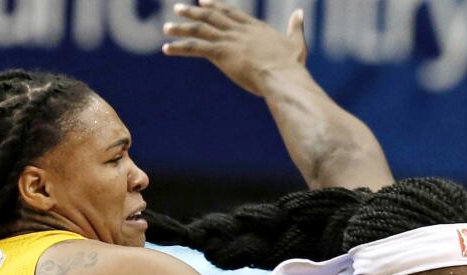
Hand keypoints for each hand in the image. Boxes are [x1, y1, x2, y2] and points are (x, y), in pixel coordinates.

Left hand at [163, 0, 307, 95]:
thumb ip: (296, 28)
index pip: (231, 13)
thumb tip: (300, 12)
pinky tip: (166, 48)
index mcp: (254, 28)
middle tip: (179, 9)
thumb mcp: (296, 43)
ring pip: (199, 30)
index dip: (216, 7)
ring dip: (181, 28)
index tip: (203, 2)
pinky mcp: (220, 53)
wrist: (281, 75)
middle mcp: (238, 31)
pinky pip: (195, 48)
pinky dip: (179, 47)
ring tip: (165, 27)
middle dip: (194, 12)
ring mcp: (228, 40)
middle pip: (212, 17)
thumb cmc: (291, 65)